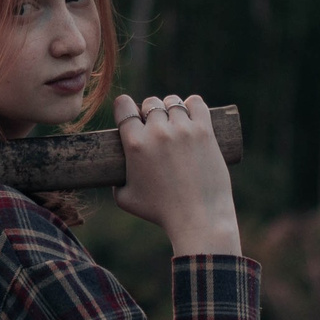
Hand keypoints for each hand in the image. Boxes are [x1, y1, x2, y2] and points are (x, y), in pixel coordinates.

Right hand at [112, 93, 241, 256]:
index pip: (124, 106)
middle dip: (149, 113)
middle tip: (155, 128)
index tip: (130, 115)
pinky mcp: (205, 131)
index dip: (125, 108)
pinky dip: (192, 106)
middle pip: (150, 103)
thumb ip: (116, 181)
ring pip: (173, 102)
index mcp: (135, 144)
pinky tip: (191, 116)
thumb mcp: (125, 199)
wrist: (198, 217)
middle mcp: (157, 132)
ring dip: (171, 110)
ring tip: (174, 124)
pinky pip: (196, 103)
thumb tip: (114, 173)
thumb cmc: (160, 212)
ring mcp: (183, 129)